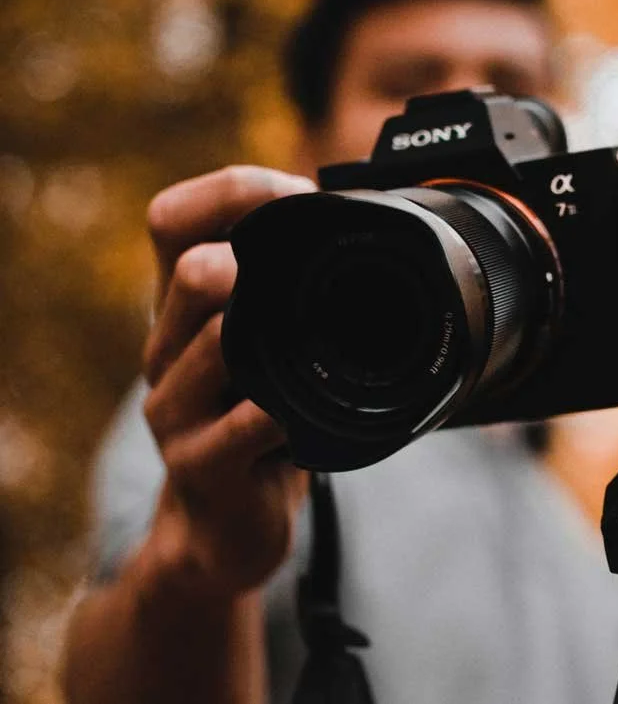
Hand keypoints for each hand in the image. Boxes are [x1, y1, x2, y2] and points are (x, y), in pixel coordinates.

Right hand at [140, 165, 314, 599]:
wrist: (224, 521)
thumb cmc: (254, 421)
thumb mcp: (260, 348)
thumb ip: (282, 294)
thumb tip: (354, 222)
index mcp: (183, 308)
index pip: (173, 219)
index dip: (233, 190)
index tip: (298, 192)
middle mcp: (167, 348)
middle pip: (190, 270)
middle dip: (248, 255)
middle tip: (294, 266)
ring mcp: (175, 408)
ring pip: (212, 342)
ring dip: (260, 331)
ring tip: (291, 339)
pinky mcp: (197, 464)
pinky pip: (238, 429)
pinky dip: (271, 416)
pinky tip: (290, 416)